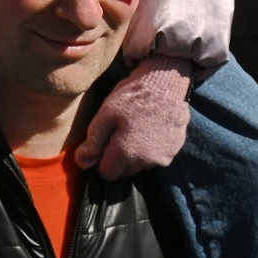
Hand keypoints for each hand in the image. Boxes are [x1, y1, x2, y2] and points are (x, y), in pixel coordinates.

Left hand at [73, 55, 190, 179]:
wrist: (165, 84)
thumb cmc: (131, 97)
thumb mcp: (105, 114)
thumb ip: (93, 142)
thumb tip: (82, 163)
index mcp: (125, 153)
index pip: (107, 173)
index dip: (102, 159)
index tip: (106, 141)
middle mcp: (145, 162)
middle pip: (124, 171)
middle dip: (120, 157)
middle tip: (121, 131)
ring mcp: (162, 158)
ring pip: (141, 165)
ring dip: (136, 153)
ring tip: (137, 128)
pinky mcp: (174, 150)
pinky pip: (157, 157)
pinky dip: (152, 148)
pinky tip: (151, 128)